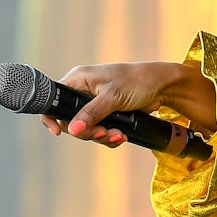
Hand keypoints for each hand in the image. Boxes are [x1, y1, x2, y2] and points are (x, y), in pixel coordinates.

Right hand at [41, 61, 214, 146]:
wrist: (163, 87)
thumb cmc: (137, 82)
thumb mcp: (112, 97)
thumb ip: (92, 113)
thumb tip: (73, 129)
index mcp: (78, 80)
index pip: (56, 99)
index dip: (53, 117)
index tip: (58, 131)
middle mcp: (84, 92)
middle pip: (72, 120)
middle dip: (88, 131)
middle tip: (104, 133)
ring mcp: (96, 104)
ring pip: (88, 128)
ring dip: (103, 136)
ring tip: (119, 136)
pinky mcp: (109, 114)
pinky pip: (102, 131)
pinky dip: (111, 137)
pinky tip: (123, 137)